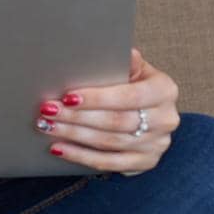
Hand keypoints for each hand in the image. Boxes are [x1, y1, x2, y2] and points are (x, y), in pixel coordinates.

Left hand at [35, 47, 179, 176]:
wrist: (152, 110)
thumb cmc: (135, 83)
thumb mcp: (135, 67)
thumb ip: (123, 60)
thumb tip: (110, 49)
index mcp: (165, 90)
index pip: (128, 97)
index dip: (97, 98)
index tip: (68, 97)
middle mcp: (166, 119)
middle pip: (115, 122)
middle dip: (77, 117)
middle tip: (48, 111)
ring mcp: (157, 144)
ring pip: (109, 143)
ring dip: (74, 135)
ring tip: (47, 126)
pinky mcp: (146, 163)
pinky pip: (109, 163)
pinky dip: (81, 156)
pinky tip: (59, 148)